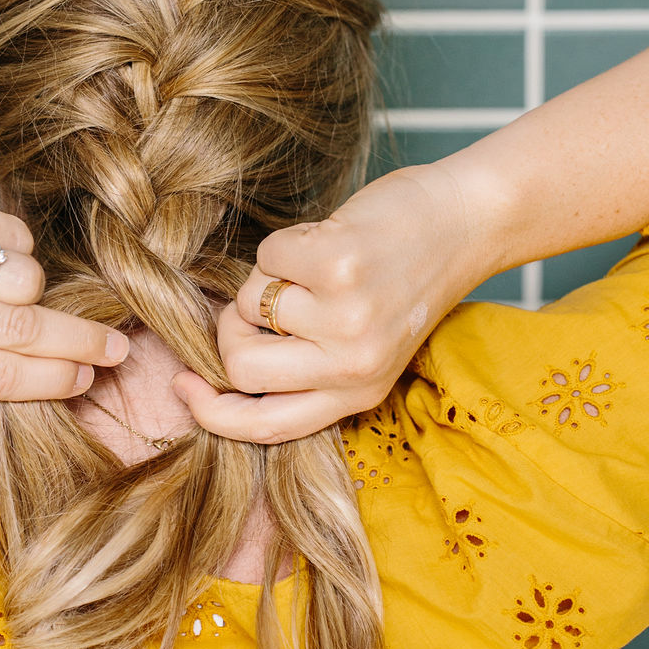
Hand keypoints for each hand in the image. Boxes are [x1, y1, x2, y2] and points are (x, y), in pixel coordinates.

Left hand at [0, 166, 128, 398]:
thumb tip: (52, 372)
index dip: (54, 380)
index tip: (88, 380)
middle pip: (21, 330)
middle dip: (79, 342)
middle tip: (114, 348)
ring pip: (23, 277)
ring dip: (34, 286)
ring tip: (13, 288)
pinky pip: (10, 234)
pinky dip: (15, 247)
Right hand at [172, 165, 494, 442]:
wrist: (463, 221)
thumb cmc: (404, 277)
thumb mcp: (367, 344)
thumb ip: (308, 365)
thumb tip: (221, 362)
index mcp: (356, 394)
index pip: (264, 427)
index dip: (211, 413)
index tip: (186, 385)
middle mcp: (353, 367)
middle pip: (240, 367)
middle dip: (231, 329)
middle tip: (261, 301)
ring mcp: (347, 319)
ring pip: (249, 306)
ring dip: (268, 278)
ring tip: (315, 267)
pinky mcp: (340, 268)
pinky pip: (266, 258)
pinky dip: (285, 243)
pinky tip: (326, 241)